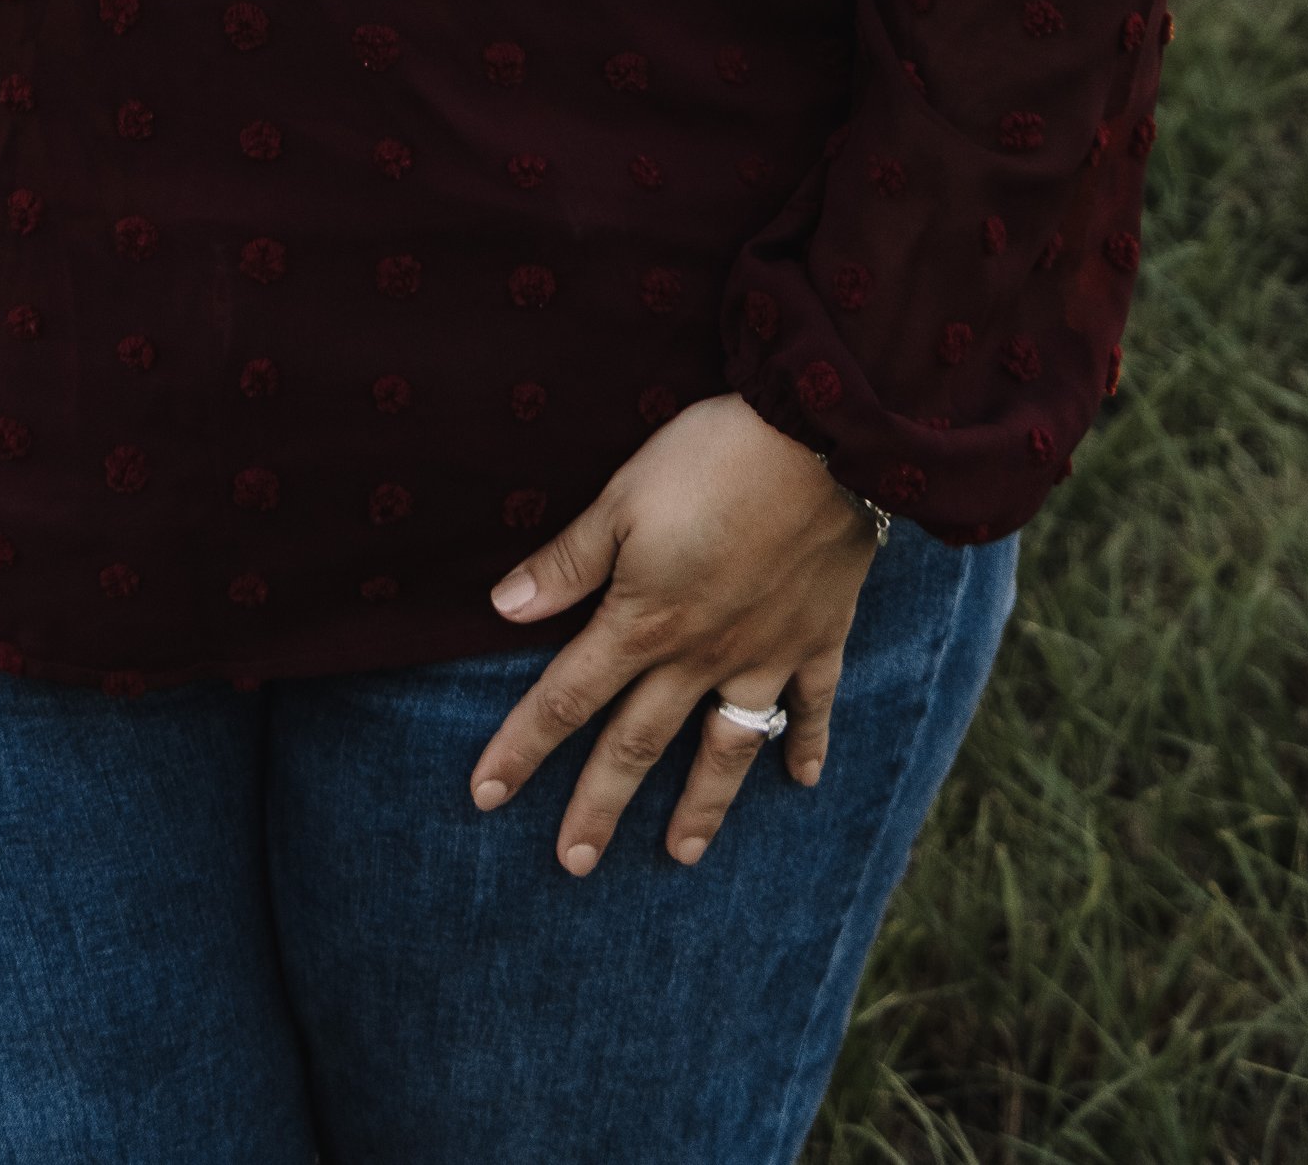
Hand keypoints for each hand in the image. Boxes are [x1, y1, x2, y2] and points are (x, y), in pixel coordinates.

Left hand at [471, 391, 875, 872]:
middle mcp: (700, 656)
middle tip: (572, 865)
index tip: (485, 796)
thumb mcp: (622, 498)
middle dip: (600, 805)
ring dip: (701, 806)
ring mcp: (764, 654)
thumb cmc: (710, 458)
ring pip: (725, 748)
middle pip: (638, 742)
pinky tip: (803, 783)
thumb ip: (568, 561)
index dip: (522, 746)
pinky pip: (813, 708)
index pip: (567, 698)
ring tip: (678, 856)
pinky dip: (808, 746)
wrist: (822, 442)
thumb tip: (502, 608)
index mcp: (643, 622)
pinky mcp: (818, 637)